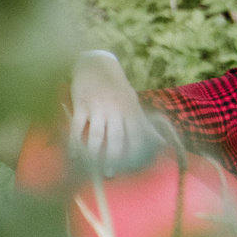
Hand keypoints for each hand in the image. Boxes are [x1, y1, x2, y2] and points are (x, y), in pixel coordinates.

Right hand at [68, 49, 142, 169]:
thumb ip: (144, 123)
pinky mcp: (81, 105)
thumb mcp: (133, 101)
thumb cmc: (117, 86)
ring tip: (93, 168)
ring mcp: (97, 108)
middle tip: (110, 173)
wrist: (95, 63)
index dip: (134, 153)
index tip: (131, 168)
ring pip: (95, 136)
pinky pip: (76, 128)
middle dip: (113, 158)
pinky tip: (74, 156)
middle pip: (115, 139)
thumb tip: (162, 143)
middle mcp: (116, 110)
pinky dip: (75, 144)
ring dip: (94, 155)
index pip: (135, 135)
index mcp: (130, 110)